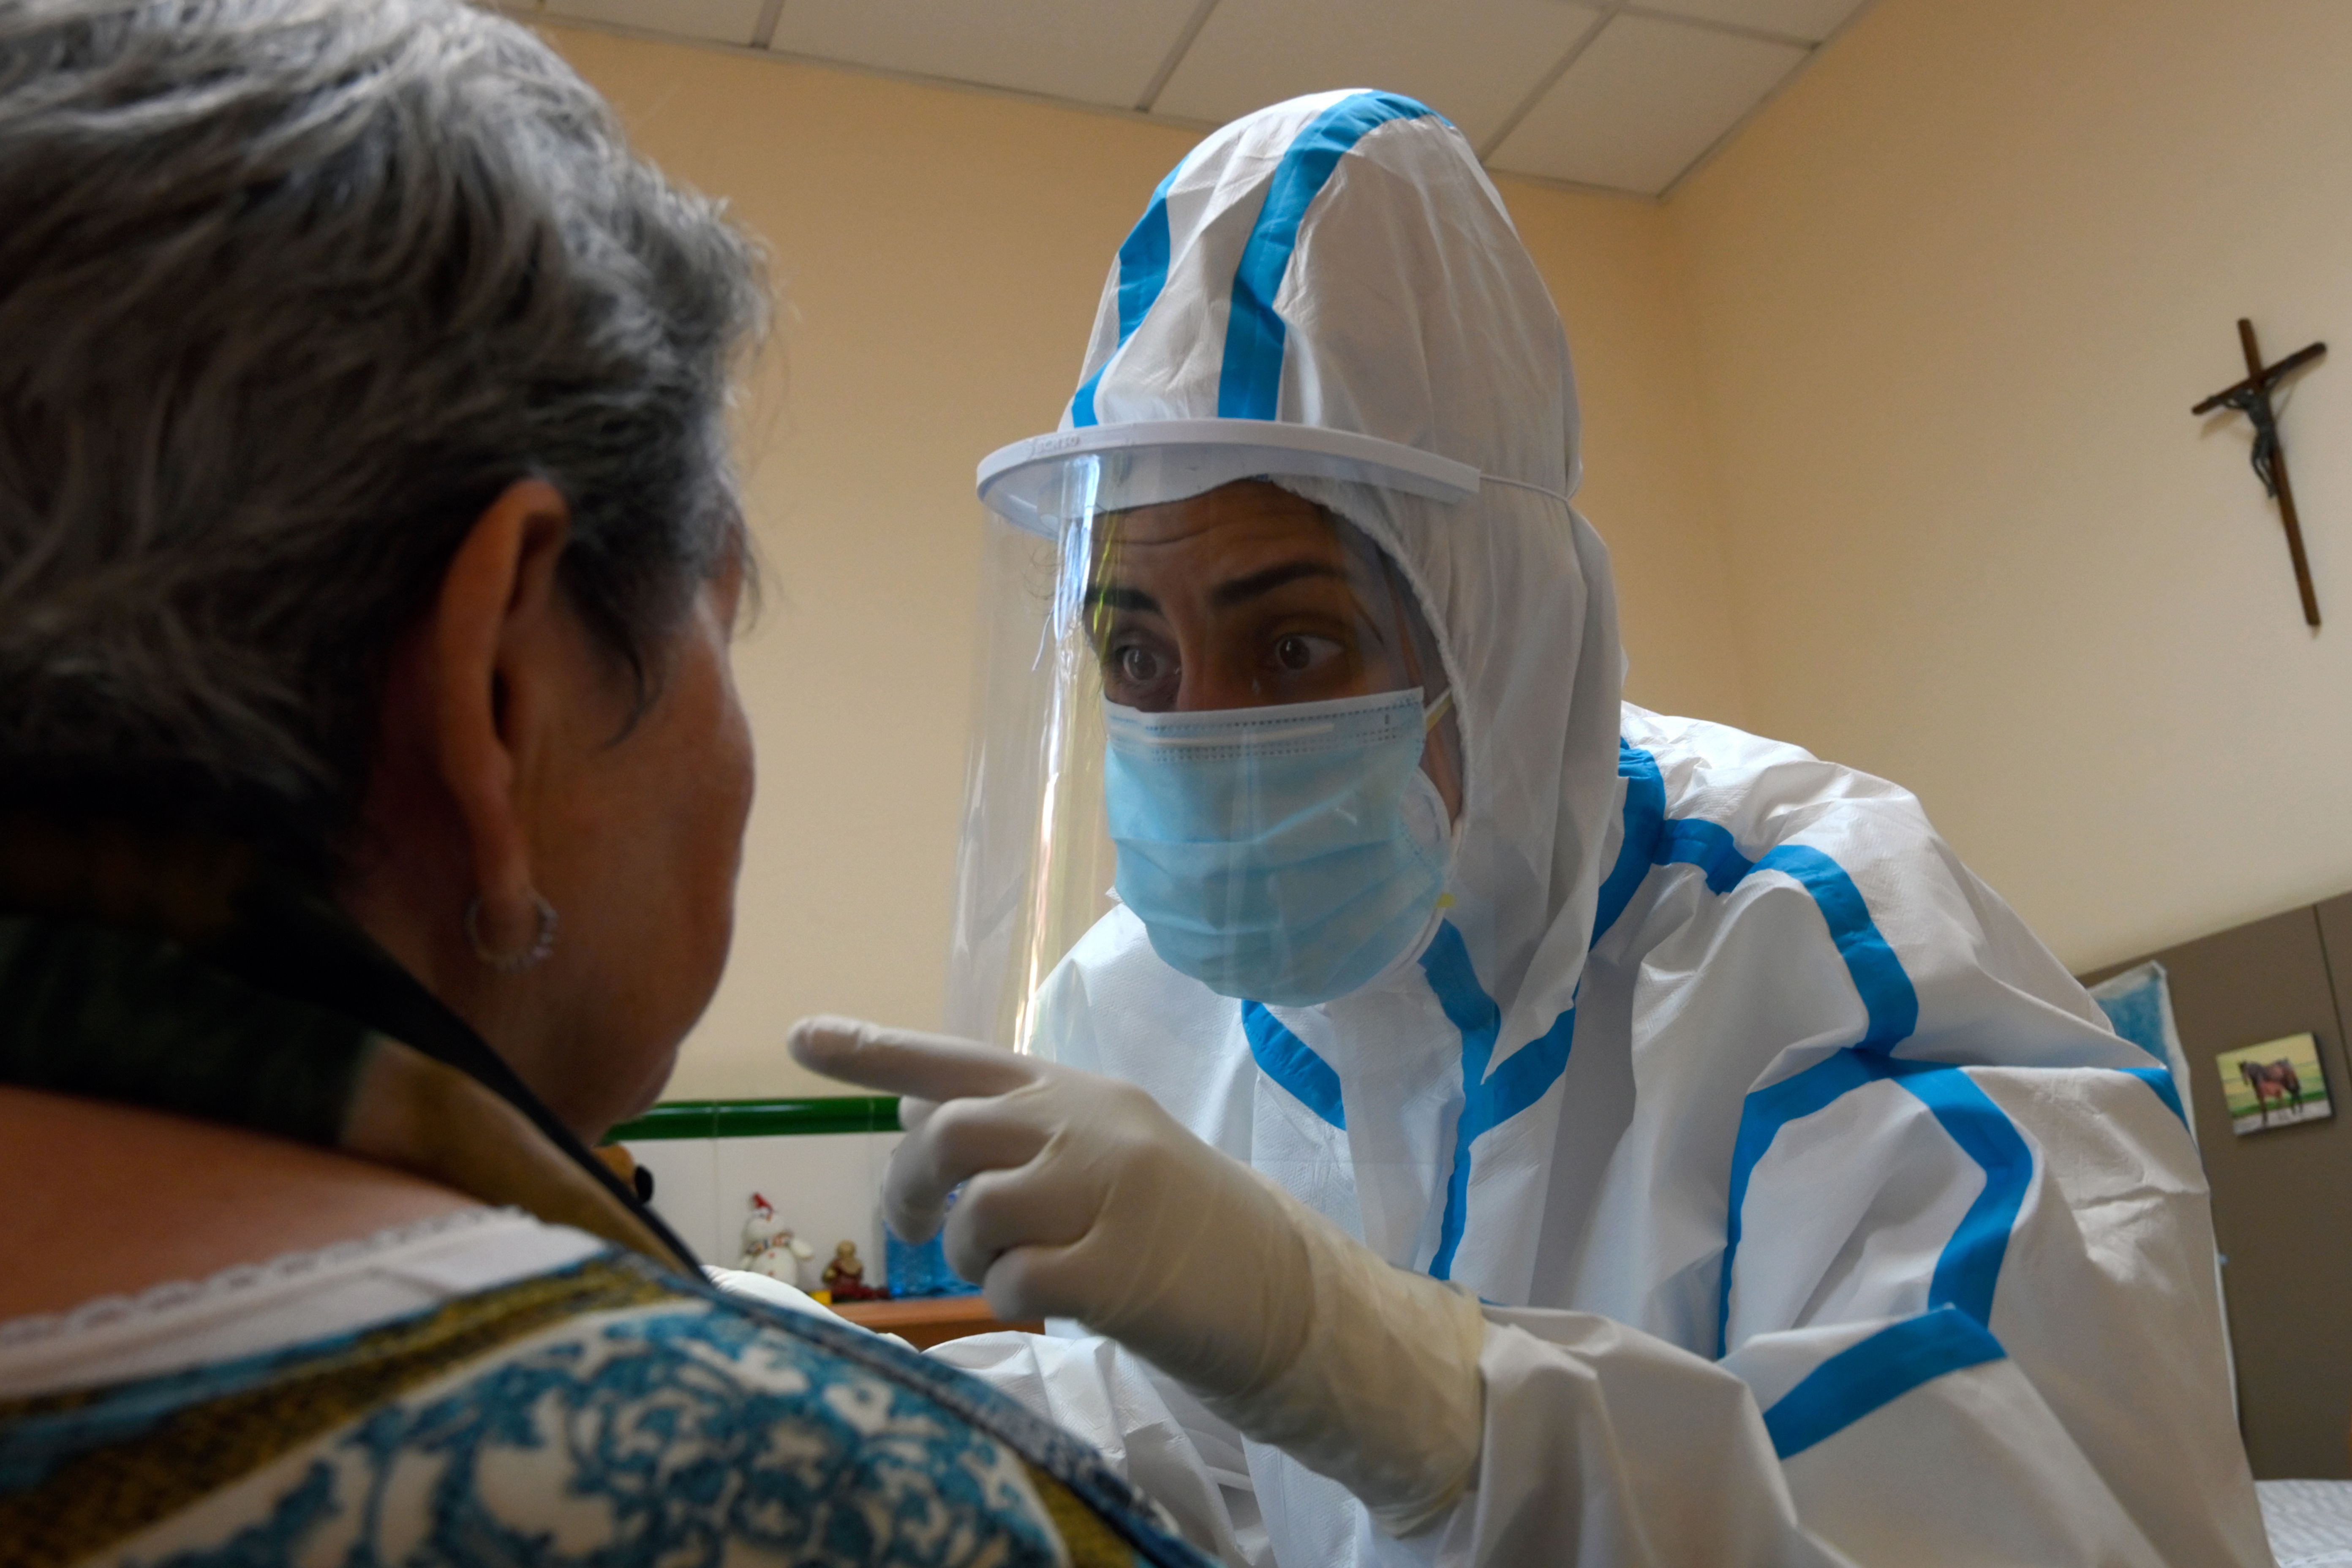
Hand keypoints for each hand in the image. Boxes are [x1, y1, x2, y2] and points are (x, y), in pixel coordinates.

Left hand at [788, 1014, 1314, 1399]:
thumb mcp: (1103, 1151)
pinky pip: (1016, 1281)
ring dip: (975, 1255)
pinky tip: (1052, 1302)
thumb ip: (1020, 1130)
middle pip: (948, 1130)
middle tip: (926, 1231)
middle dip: (913, 1187)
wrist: (1288, 1291)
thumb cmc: (1184, 1225)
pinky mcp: (1118, 1269)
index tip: (799, 1035)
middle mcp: (1087, 1125)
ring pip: (979, 1212)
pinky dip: (1013, 1299)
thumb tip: (920, 1115)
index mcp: (1077, 1091)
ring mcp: (1106, 1192)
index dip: (873, 1050)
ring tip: (1016, 1272)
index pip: (958, 1058)